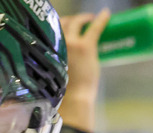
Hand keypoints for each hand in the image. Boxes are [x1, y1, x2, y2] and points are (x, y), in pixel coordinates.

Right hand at [58, 10, 109, 131]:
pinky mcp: (86, 46)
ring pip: (76, 22)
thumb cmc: (63, 91)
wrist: (72, 98)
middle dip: (70, 19)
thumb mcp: (55, 71)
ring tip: (90, 18)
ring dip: (83, 18)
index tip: (61, 22)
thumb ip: (58, 60)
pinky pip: (94, 28)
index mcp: (47, 47)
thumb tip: (65, 59)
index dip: (56, 23)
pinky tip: (106, 13)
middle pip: (62, 22)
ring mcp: (72, 42)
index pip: (49, 28)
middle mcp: (57, 41)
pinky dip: (101, 19)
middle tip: (80, 20)